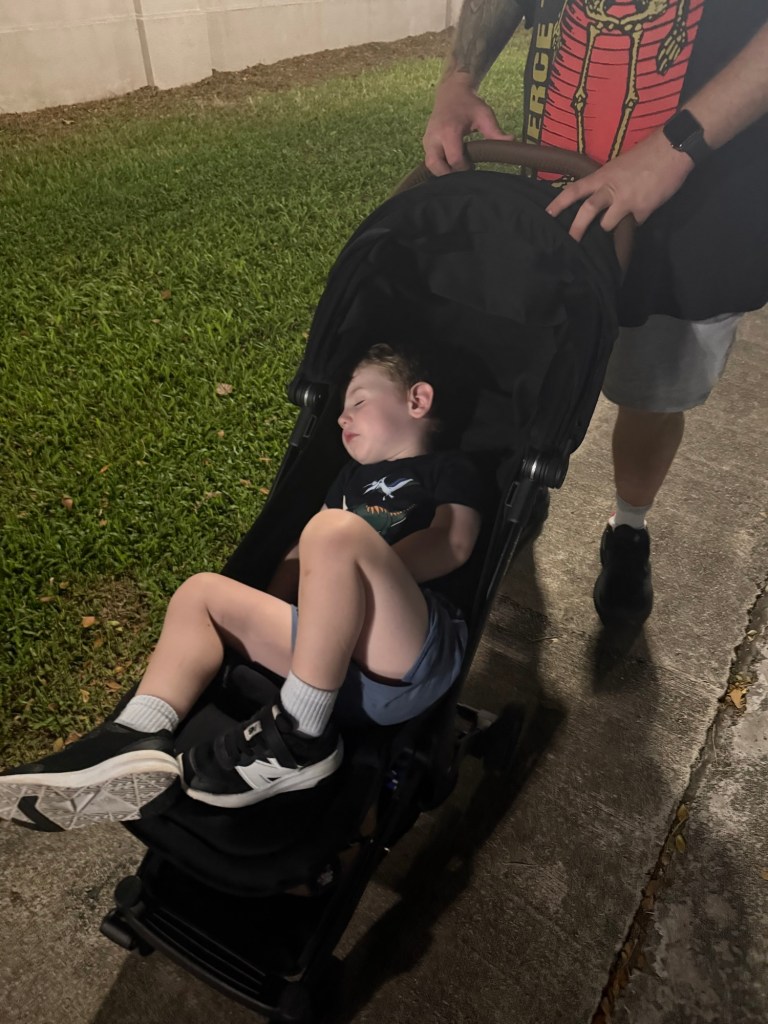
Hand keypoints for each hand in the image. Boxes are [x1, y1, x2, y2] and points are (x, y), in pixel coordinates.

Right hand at [423, 72, 513, 175]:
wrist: (451, 92)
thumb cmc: (469, 104)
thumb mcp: (484, 115)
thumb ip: (495, 132)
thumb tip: (511, 142)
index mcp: (449, 131)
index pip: (455, 160)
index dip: (465, 169)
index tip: (474, 166)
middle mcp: (434, 137)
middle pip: (436, 167)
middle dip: (450, 174)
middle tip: (463, 173)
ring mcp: (427, 140)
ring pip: (430, 166)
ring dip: (442, 172)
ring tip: (457, 170)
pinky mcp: (425, 142)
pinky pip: (429, 161)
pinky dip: (439, 166)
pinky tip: (451, 164)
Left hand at [545, 131, 694, 240]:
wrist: (673, 149)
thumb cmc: (646, 154)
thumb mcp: (619, 165)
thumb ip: (608, 183)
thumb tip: (602, 199)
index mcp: (603, 175)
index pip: (575, 190)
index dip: (559, 203)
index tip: (547, 214)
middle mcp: (611, 189)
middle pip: (587, 211)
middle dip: (576, 229)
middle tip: (570, 242)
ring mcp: (627, 201)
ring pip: (608, 225)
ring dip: (611, 226)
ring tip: (619, 221)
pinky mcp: (643, 210)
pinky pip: (634, 224)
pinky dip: (636, 220)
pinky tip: (644, 209)